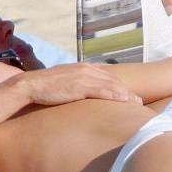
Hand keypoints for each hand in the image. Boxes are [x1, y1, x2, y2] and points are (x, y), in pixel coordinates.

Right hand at [16, 64, 140, 106]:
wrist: (31, 85)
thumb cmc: (47, 87)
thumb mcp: (66, 81)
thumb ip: (78, 84)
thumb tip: (84, 93)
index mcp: (84, 68)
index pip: (108, 76)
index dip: (121, 86)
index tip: (131, 95)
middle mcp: (87, 70)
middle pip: (113, 80)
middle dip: (128, 91)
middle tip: (140, 102)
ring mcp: (84, 77)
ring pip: (111, 85)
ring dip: (126, 94)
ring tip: (137, 104)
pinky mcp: (80, 86)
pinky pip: (102, 91)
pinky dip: (115, 95)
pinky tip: (125, 101)